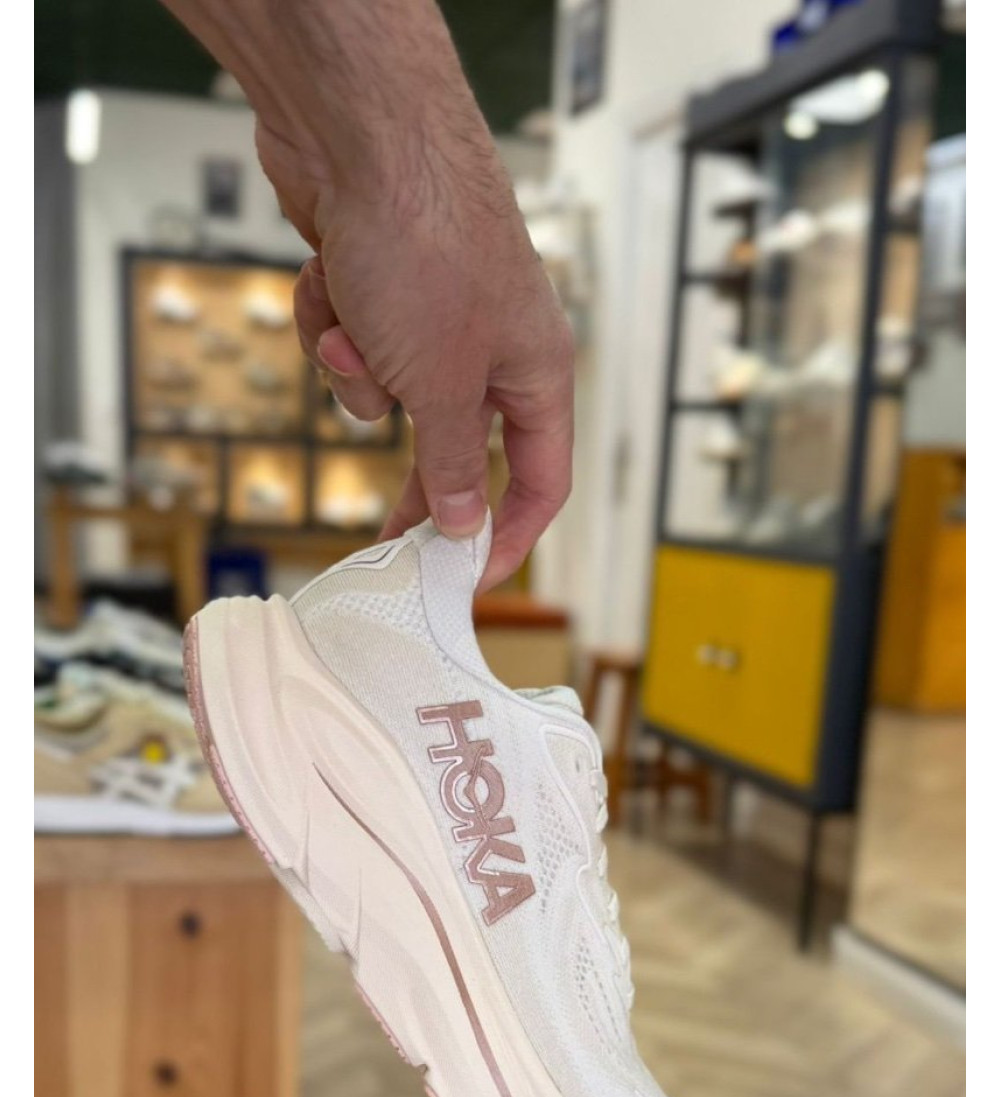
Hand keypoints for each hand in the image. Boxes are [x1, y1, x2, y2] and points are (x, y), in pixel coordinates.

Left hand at [257, 121, 573, 590]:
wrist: (361, 135)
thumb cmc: (429, 244)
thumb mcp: (444, 383)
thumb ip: (456, 464)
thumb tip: (466, 523)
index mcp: (534, 371)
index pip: (540, 480)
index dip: (509, 536)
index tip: (466, 578)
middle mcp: (490, 346)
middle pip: (454, 444)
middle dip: (411, 472)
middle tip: (381, 537)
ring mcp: (430, 314)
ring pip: (388, 393)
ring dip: (356, 375)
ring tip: (349, 331)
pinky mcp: (377, 288)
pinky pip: (350, 342)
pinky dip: (330, 325)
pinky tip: (329, 286)